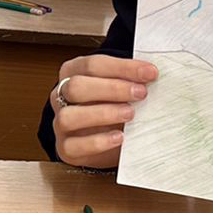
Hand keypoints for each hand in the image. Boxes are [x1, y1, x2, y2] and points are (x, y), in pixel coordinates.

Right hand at [49, 54, 155, 168]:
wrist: (107, 137)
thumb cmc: (115, 104)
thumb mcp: (120, 87)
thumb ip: (130, 78)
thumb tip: (152, 73)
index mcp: (73, 72)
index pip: (93, 65)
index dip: (123, 68)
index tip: (150, 73)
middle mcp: (61, 96)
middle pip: (77, 86)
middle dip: (113, 89)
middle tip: (141, 93)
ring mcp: (60, 122)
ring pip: (69, 116)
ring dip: (103, 114)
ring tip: (130, 114)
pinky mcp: (65, 147)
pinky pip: (74, 145)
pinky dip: (98, 142)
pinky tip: (119, 137)